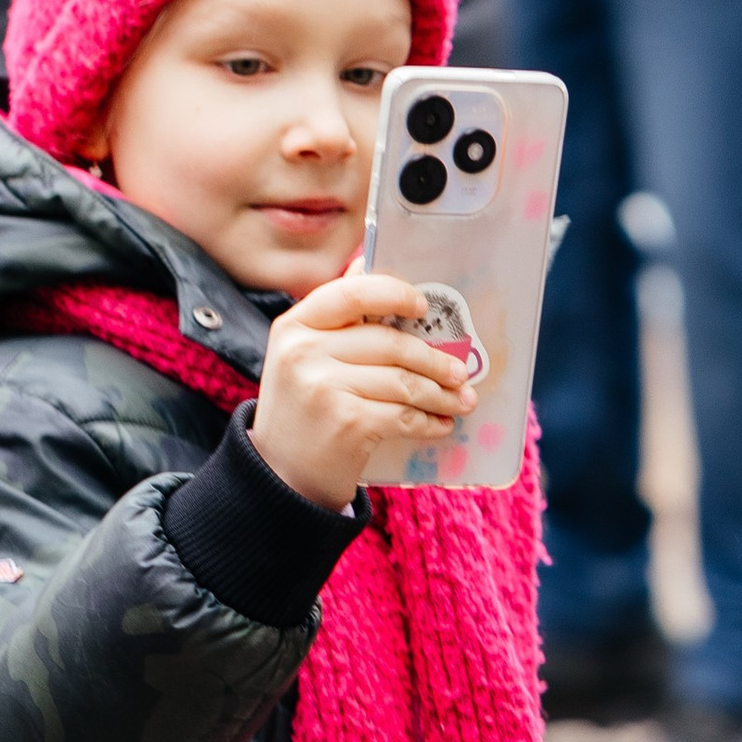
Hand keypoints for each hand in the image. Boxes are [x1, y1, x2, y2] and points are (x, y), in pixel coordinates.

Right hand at [251, 271, 479, 511]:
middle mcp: (304, 351)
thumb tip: (367, 265)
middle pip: (389, 343)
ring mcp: (323, 387)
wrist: (279, 477)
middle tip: (460, 372)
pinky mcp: (346, 422)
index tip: (422, 305)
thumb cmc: (301, 413)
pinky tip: (441, 424)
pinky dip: (429, 421)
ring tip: (462, 401)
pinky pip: (404, 414)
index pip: (351, 293)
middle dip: (434, 359)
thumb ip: (333, 321)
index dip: (393, 293)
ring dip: (440, 394)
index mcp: (294, 325)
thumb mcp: (302, 358)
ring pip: (403, 381)